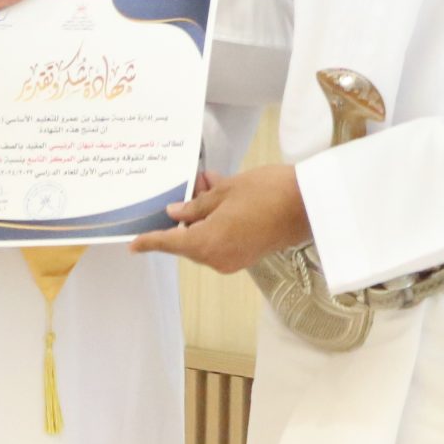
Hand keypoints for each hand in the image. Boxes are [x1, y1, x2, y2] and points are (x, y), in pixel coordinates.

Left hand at [130, 166, 308, 272]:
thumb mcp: (227, 191)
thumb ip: (197, 205)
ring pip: (206, 238)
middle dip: (186, 215)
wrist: (310, 204)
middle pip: (188, 240)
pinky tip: (224, 196)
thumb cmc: (269, 192)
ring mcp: (233, 259)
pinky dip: (218, 222)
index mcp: (207, 243)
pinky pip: (222, 240)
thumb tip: (176, 214)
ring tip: (210, 184)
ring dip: (203, 215)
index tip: (134, 243)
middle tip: (192, 185)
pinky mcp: (247, 255)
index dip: (150, 241)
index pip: (169, 243)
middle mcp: (217, 258)